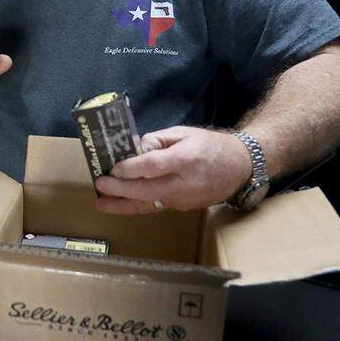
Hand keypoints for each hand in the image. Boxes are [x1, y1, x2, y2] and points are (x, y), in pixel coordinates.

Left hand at [93, 126, 252, 213]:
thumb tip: (134, 150)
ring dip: (123, 205)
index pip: (153, 166)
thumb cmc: (209, 146)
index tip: (113, 168)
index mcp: (185, 159)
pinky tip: (119, 205)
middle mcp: (184, 182)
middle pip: (147, 190)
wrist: (239, 167)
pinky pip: (156, 206)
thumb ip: (157, 140)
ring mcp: (184, 199)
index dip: (131, 168)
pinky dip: (136, 206)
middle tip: (100, 185)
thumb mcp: (184, 133)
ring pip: (149, 204)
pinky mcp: (182, 207)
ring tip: (101, 203)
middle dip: (120, 189)